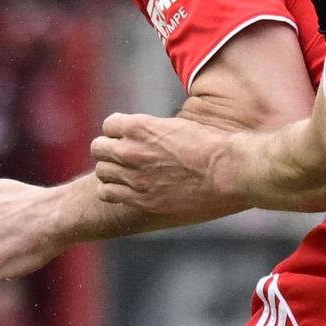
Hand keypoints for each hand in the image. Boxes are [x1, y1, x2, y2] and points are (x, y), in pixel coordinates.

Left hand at [91, 112, 240, 215]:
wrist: (227, 171)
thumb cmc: (211, 145)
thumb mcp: (179, 126)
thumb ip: (156, 130)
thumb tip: (151, 136)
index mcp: (140, 127)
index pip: (109, 125)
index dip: (119, 132)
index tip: (130, 139)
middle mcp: (130, 151)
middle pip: (98, 148)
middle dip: (110, 151)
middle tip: (126, 158)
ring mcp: (133, 177)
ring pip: (101, 172)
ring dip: (112, 172)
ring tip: (128, 176)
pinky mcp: (141, 200)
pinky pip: (108, 194)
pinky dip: (114, 192)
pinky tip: (129, 191)